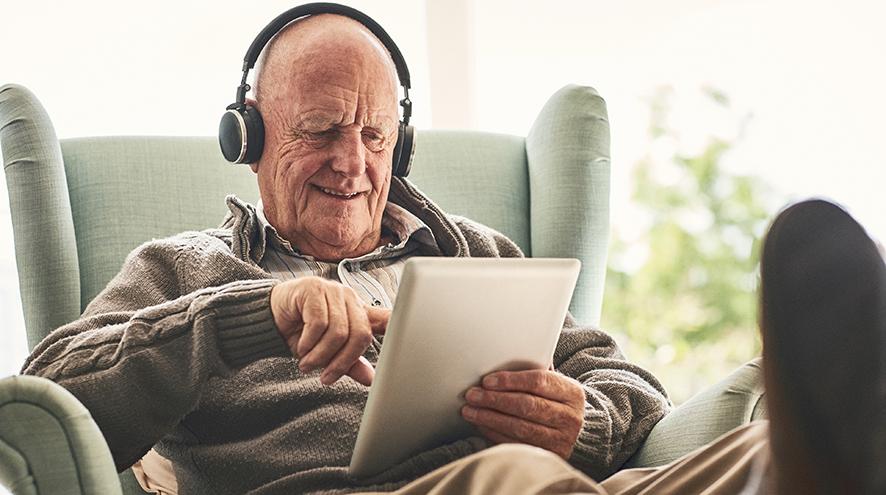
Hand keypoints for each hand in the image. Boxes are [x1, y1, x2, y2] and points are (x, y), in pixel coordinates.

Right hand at [270, 277, 389, 385]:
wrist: (269, 316)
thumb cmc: (301, 331)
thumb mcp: (328, 352)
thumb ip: (349, 362)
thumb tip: (371, 379)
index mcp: (359, 311)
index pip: (386, 318)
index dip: (399, 328)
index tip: (405, 345)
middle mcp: (349, 298)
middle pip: (360, 334)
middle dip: (342, 361)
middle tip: (325, 377)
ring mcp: (332, 291)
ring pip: (338, 331)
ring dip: (320, 355)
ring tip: (307, 364)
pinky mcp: (313, 289)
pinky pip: (318, 323)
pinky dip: (309, 343)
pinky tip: (301, 348)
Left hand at [461, 369, 584, 458]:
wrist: (578, 434)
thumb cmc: (557, 402)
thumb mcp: (556, 385)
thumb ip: (536, 370)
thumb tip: (500, 358)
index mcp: (572, 393)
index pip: (539, 381)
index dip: (510, 380)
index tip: (487, 380)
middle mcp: (569, 417)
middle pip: (527, 406)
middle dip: (495, 400)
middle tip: (472, 395)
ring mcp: (560, 440)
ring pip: (519, 428)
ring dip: (490, 418)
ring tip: (470, 411)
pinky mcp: (548, 456)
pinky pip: (516, 444)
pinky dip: (495, 434)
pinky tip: (481, 425)